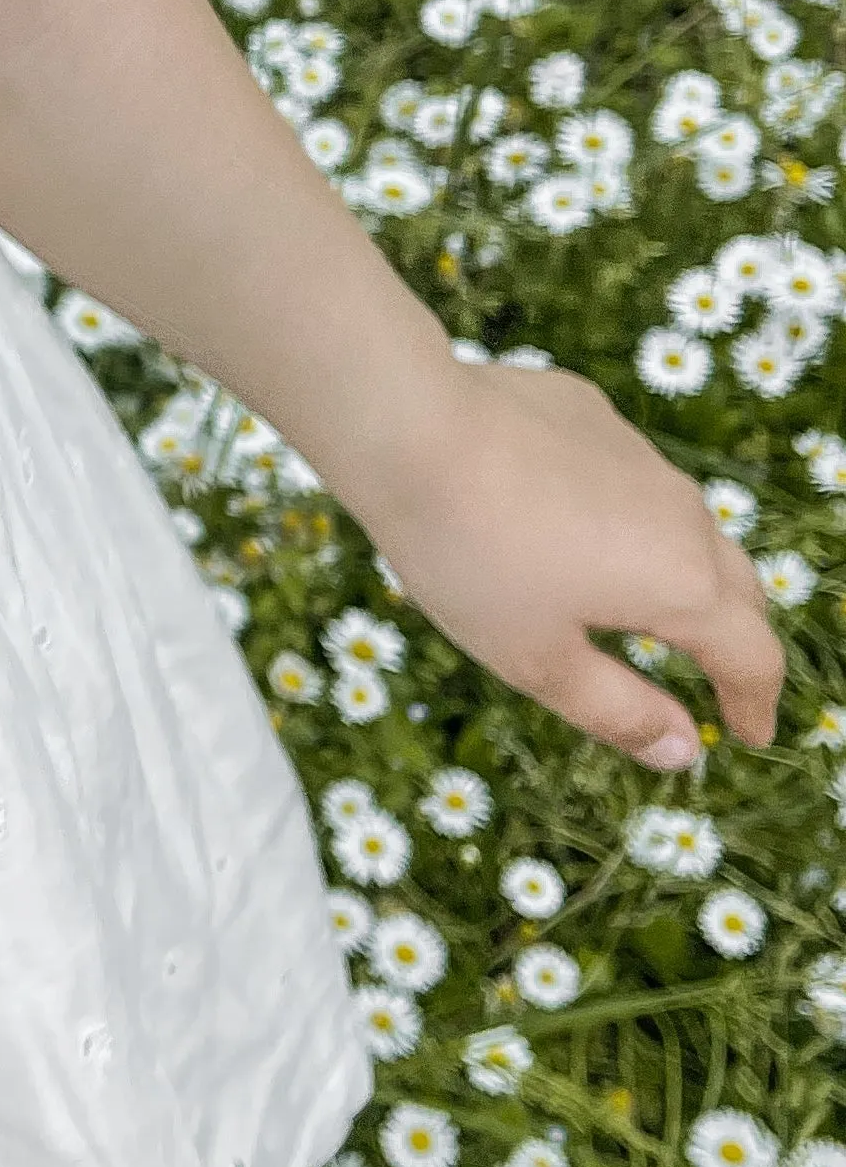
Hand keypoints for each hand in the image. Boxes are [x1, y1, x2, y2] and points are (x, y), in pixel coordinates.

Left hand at [344, 359, 781, 771]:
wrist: (411, 427)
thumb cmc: (471, 558)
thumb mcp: (538, 660)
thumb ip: (619, 711)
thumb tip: (683, 751)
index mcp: (682, 584)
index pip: (753, 656)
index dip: (754, 705)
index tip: (748, 736)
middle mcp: (682, 513)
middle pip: (736, 587)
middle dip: (735, 639)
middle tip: (718, 680)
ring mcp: (641, 455)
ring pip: (686, 525)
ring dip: (684, 573)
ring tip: (652, 606)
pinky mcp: (593, 415)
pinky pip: (629, 479)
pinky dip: (624, 517)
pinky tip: (569, 526)